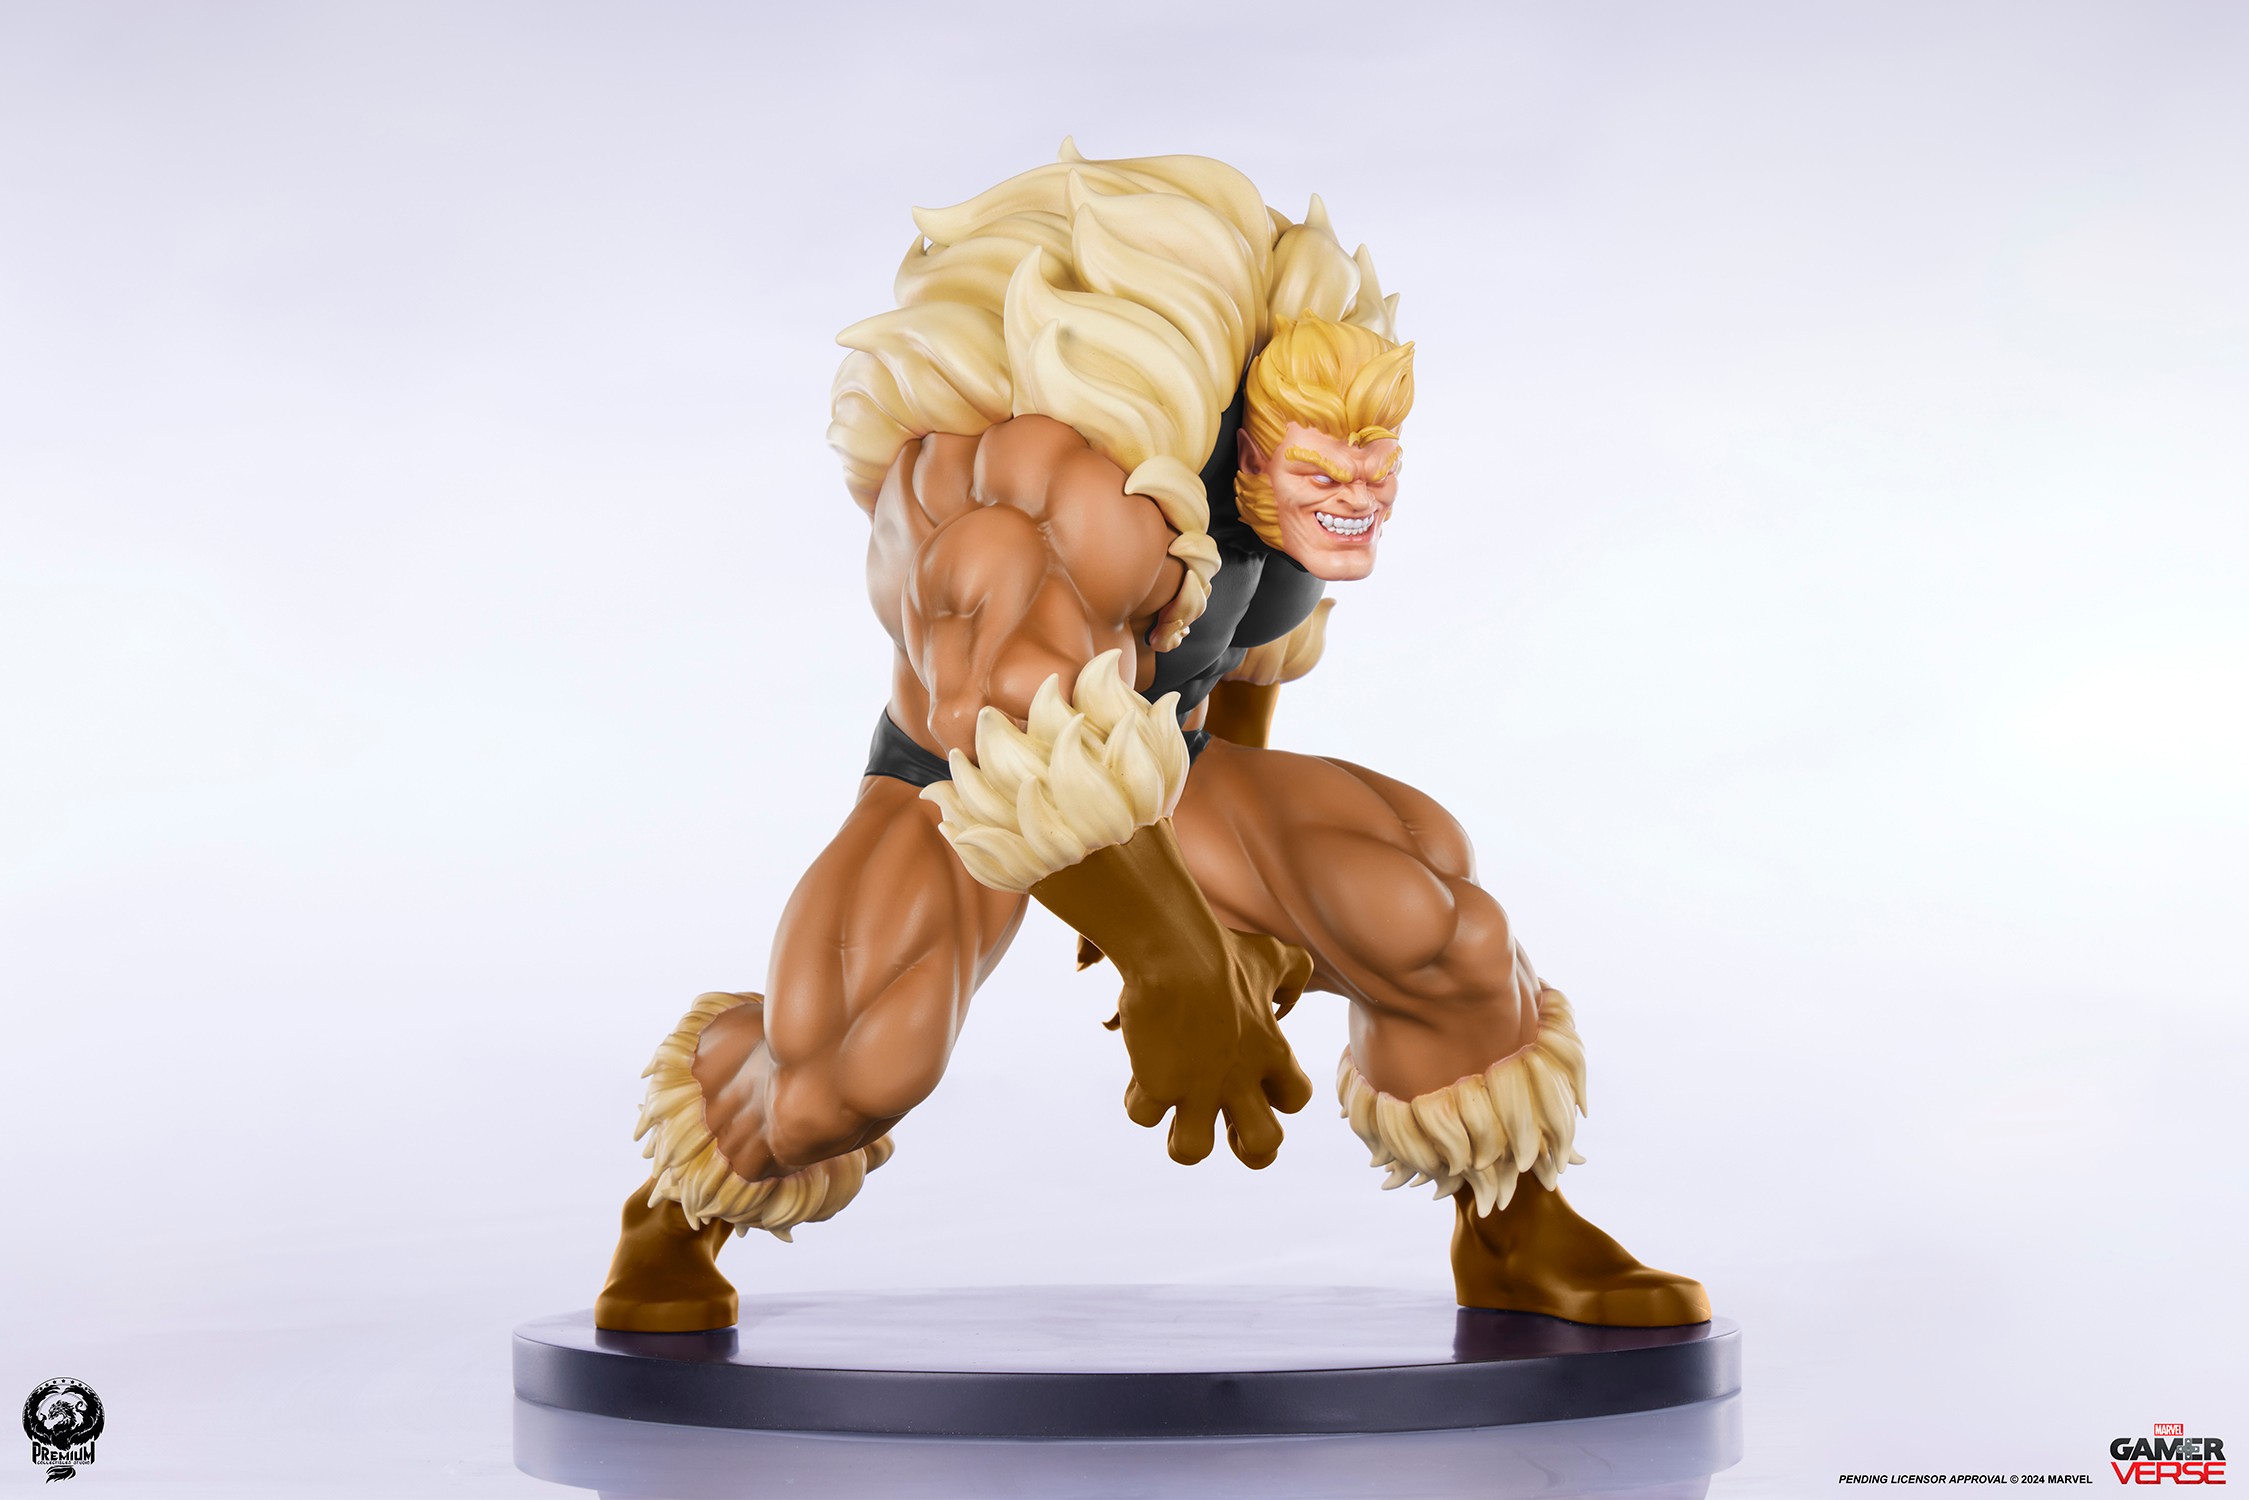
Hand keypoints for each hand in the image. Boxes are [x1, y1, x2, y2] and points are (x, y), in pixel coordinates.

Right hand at [1116, 928, 1314, 1167]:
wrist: (1175, 948)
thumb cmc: (1220, 950)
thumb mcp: (1271, 957)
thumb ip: (1292, 976)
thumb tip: (1288, 998)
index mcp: (1271, 1053)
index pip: (1296, 1100)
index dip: (1278, 1098)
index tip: (1254, 1081)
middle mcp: (1240, 1079)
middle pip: (1263, 1147)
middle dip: (1246, 1148)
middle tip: (1222, 1122)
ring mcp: (1198, 1087)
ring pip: (1193, 1152)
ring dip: (1181, 1139)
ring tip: (1172, 1112)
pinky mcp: (1158, 1085)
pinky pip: (1143, 1117)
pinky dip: (1137, 1100)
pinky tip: (1139, 1075)